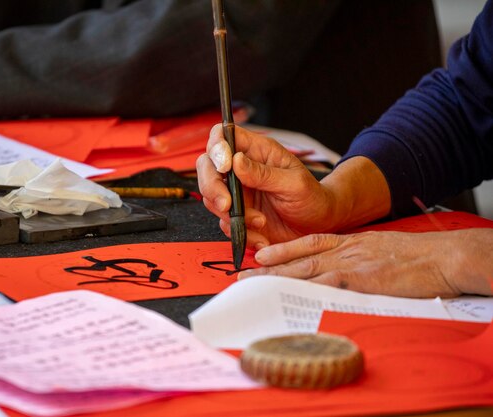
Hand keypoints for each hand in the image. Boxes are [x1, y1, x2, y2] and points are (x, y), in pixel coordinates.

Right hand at [196, 124, 390, 248]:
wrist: (319, 226)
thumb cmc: (312, 197)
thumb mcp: (294, 183)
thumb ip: (263, 173)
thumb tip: (236, 160)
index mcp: (256, 151)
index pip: (223, 136)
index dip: (217, 148)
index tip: (224, 167)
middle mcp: (241, 169)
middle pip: (207, 166)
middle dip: (212, 187)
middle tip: (226, 204)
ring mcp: (237, 192)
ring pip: (210, 197)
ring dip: (230, 214)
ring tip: (259, 222)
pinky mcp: (237, 214)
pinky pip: (224, 222)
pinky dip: (239, 232)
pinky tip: (261, 236)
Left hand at [239, 228, 492, 297]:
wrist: (439, 256)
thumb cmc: (414, 255)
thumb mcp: (378, 248)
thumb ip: (356, 256)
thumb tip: (340, 270)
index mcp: (348, 242)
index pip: (307, 244)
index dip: (281, 250)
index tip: (260, 255)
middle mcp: (343, 251)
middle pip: (297, 258)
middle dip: (267, 267)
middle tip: (242, 274)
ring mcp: (349, 264)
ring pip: (303, 270)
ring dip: (275, 279)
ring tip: (251, 285)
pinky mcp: (358, 280)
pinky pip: (323, 286)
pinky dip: (302, 291)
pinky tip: (285, 296)